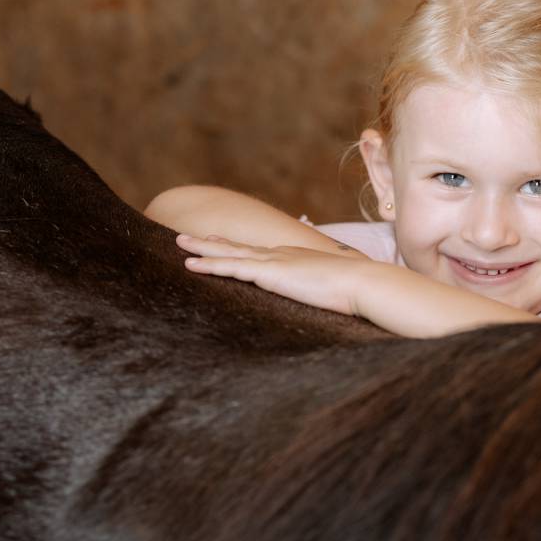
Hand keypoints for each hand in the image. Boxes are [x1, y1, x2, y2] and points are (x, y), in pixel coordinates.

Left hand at [176, 233, 372, 316]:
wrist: (361, 282)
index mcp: (294, 259)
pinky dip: (209, 264)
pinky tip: (191, 264)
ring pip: (228, 253)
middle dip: (212, 242)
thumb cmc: (356, 290)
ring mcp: (272, 261)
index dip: (236, 248)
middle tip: (188, 237)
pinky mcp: (268, 272)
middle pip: (238, 247)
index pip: (258, 252)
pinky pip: (230, 267)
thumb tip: (332, 302)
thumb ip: (325, 293)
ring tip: (179, 243)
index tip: (219, 242)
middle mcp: (280, 255)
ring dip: (202, 248)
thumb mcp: (335, 290)